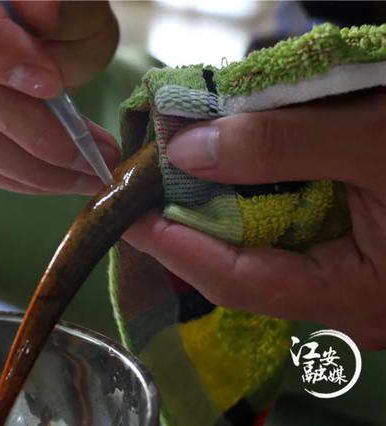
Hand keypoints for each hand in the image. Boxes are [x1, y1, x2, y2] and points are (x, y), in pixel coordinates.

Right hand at [0, 0, 119, 193]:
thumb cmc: (41, 11)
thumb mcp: (67, 2)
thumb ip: (65, 6)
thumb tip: (45, 14)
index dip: (0, 53)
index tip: (52, 86)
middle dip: (36, 132)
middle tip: (94, 155)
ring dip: (28, 167)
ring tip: (82, 176)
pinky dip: (7, 175)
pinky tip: (48, 179)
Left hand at [124, 91, 385, 348]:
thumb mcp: (373, 140)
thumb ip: (278, 146)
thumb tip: (188, 153)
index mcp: (355, 295)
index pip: (236, 281)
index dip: (176, 246)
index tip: (128, 214)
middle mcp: (349, 298)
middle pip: (245, 266)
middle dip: (194, 224)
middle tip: (150, 185)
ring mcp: (356, 273)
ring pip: (267, 246)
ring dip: (225, 204)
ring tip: (185, 169)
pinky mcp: (361, 246)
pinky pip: (293, 228)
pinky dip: (261, 195)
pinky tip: (242, 166)